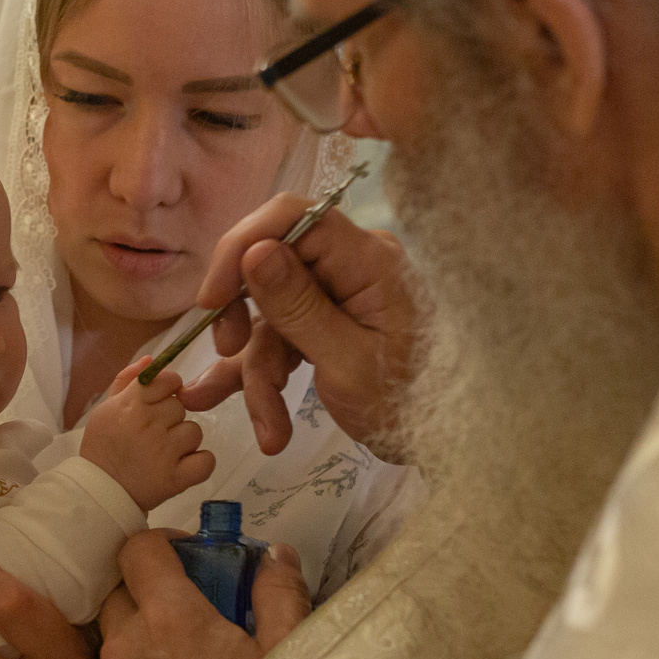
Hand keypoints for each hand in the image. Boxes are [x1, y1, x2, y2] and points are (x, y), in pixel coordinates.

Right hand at [79, 362, 213, 510]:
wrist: (99, 491)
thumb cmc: (103, 447)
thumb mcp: (106, 408)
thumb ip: (128, 380)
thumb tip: (152, 360)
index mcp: (131, 404)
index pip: (168, 380)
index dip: (169, 388)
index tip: (161, 401)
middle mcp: (148, 424)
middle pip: (181, 407)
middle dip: (171, 418)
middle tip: (153, 434)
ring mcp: (164, 452)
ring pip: (194, 432)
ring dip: (184, 442)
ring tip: (164, 453)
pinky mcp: (176, 478)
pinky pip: (206, 460)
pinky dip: (199, 464)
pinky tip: (183, 466)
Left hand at [97, 532, 311, 658]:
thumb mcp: (290, 658)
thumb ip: (280, 595)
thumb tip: (275, 557)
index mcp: (170, 619)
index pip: (137, 550)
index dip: (162, 545)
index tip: (190, 556)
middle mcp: (126, 650)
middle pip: (117, 593)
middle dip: (149, 591)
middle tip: (192, 608)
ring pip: (111, 643)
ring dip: (139, 639)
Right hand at [179, 201, 417, 460]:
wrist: (448, 441)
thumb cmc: (409, 404)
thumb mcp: (347, 363)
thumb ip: (298, 305)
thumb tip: (253, 250)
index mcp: (367, 259)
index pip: (291, 218)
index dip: (241, 247)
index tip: (211, 298)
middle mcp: (352, 266)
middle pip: (270, 267)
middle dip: (243, 320)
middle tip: (226, 356)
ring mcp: (339, 295)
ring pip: (271, 317)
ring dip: (259, 374)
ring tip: (268, 430)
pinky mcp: (329, 323)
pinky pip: (283, 339)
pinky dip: (268, 380)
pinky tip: (260, 424)